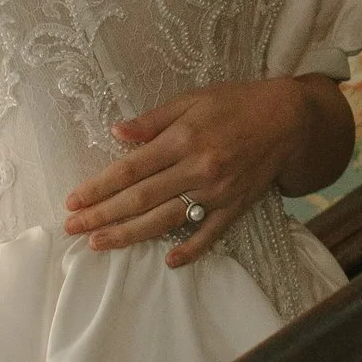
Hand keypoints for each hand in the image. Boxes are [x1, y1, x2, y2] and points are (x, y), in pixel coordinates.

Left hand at [64, 78, 318, 268]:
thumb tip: (116, 133)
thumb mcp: (191, 100)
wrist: (289, 121)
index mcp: (183, 140)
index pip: (130, 169)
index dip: (98, 187)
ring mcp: (218, 192)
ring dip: (130, 235)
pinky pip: (210, 234)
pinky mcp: (236, 207)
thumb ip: (152, 120)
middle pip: (140, 199)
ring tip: (100, 244)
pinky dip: (190, 249)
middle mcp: (198, 169)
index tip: (73, 201)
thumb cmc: (236, 104)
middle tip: (73, 230)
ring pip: (166, 220)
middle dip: (103, 215)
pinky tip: (168, 261)